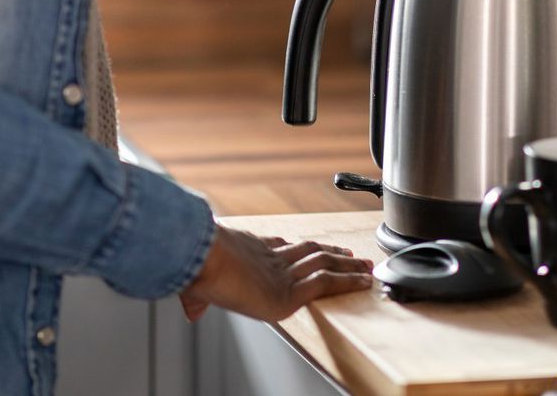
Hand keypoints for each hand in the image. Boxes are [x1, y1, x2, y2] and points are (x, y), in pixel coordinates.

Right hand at [179, 227, 374, 322]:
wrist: (203, 258)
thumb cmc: (197, 267)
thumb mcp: (194, 285)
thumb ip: (196, 299)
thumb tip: (191, 312)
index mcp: (249, 252)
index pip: (277, 246)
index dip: (294, 245)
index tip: (307, 245)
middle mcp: (270, 258)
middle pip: (307, 251)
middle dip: (329, 252)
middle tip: (348, 253)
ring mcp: (283, 272)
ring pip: (323, 263)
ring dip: (346, 265)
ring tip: (365, 266)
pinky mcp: (291, 289)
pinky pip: (326, 282)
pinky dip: (347, 281)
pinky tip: (363, 282)